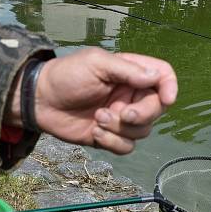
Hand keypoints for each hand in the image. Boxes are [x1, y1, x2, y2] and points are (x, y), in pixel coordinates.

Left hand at [6, 49, 176, 154]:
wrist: (40, 101)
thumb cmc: (66, 75)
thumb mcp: (96, 64)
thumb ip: (127, 70)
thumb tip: (155, 78)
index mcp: (130, 73)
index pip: (163, 77)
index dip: (170, 87)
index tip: (167, 98)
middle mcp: (130, 96)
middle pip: (157, 109)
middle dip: (142, 115)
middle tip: (122, 113)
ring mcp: (121, 118)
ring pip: (142, 131)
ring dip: (121, 128)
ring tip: (98, 118)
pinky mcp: (110, 137)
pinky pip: (126, 147)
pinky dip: (112, 142)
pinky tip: (94, 132)